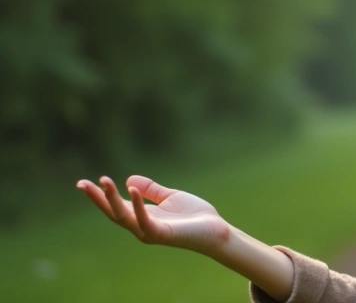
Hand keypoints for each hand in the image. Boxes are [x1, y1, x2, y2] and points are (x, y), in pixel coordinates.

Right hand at [77, 175, 230, 255]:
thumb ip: (151, 190)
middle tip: (82, 184)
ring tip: (104, 181)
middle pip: (113, 212)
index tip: (83, 183)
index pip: (115, 206)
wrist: (215, 229)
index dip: (100, 195)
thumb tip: (129, 179)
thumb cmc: (193, 215)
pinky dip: (137, 206)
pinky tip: (131, 190)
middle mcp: (141, 225)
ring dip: (112, 199)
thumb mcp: (169, 197)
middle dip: (98, 198)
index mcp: (142, 216)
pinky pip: (144, 220)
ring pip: (124, 216)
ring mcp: (149, 231)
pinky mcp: (161, 234)